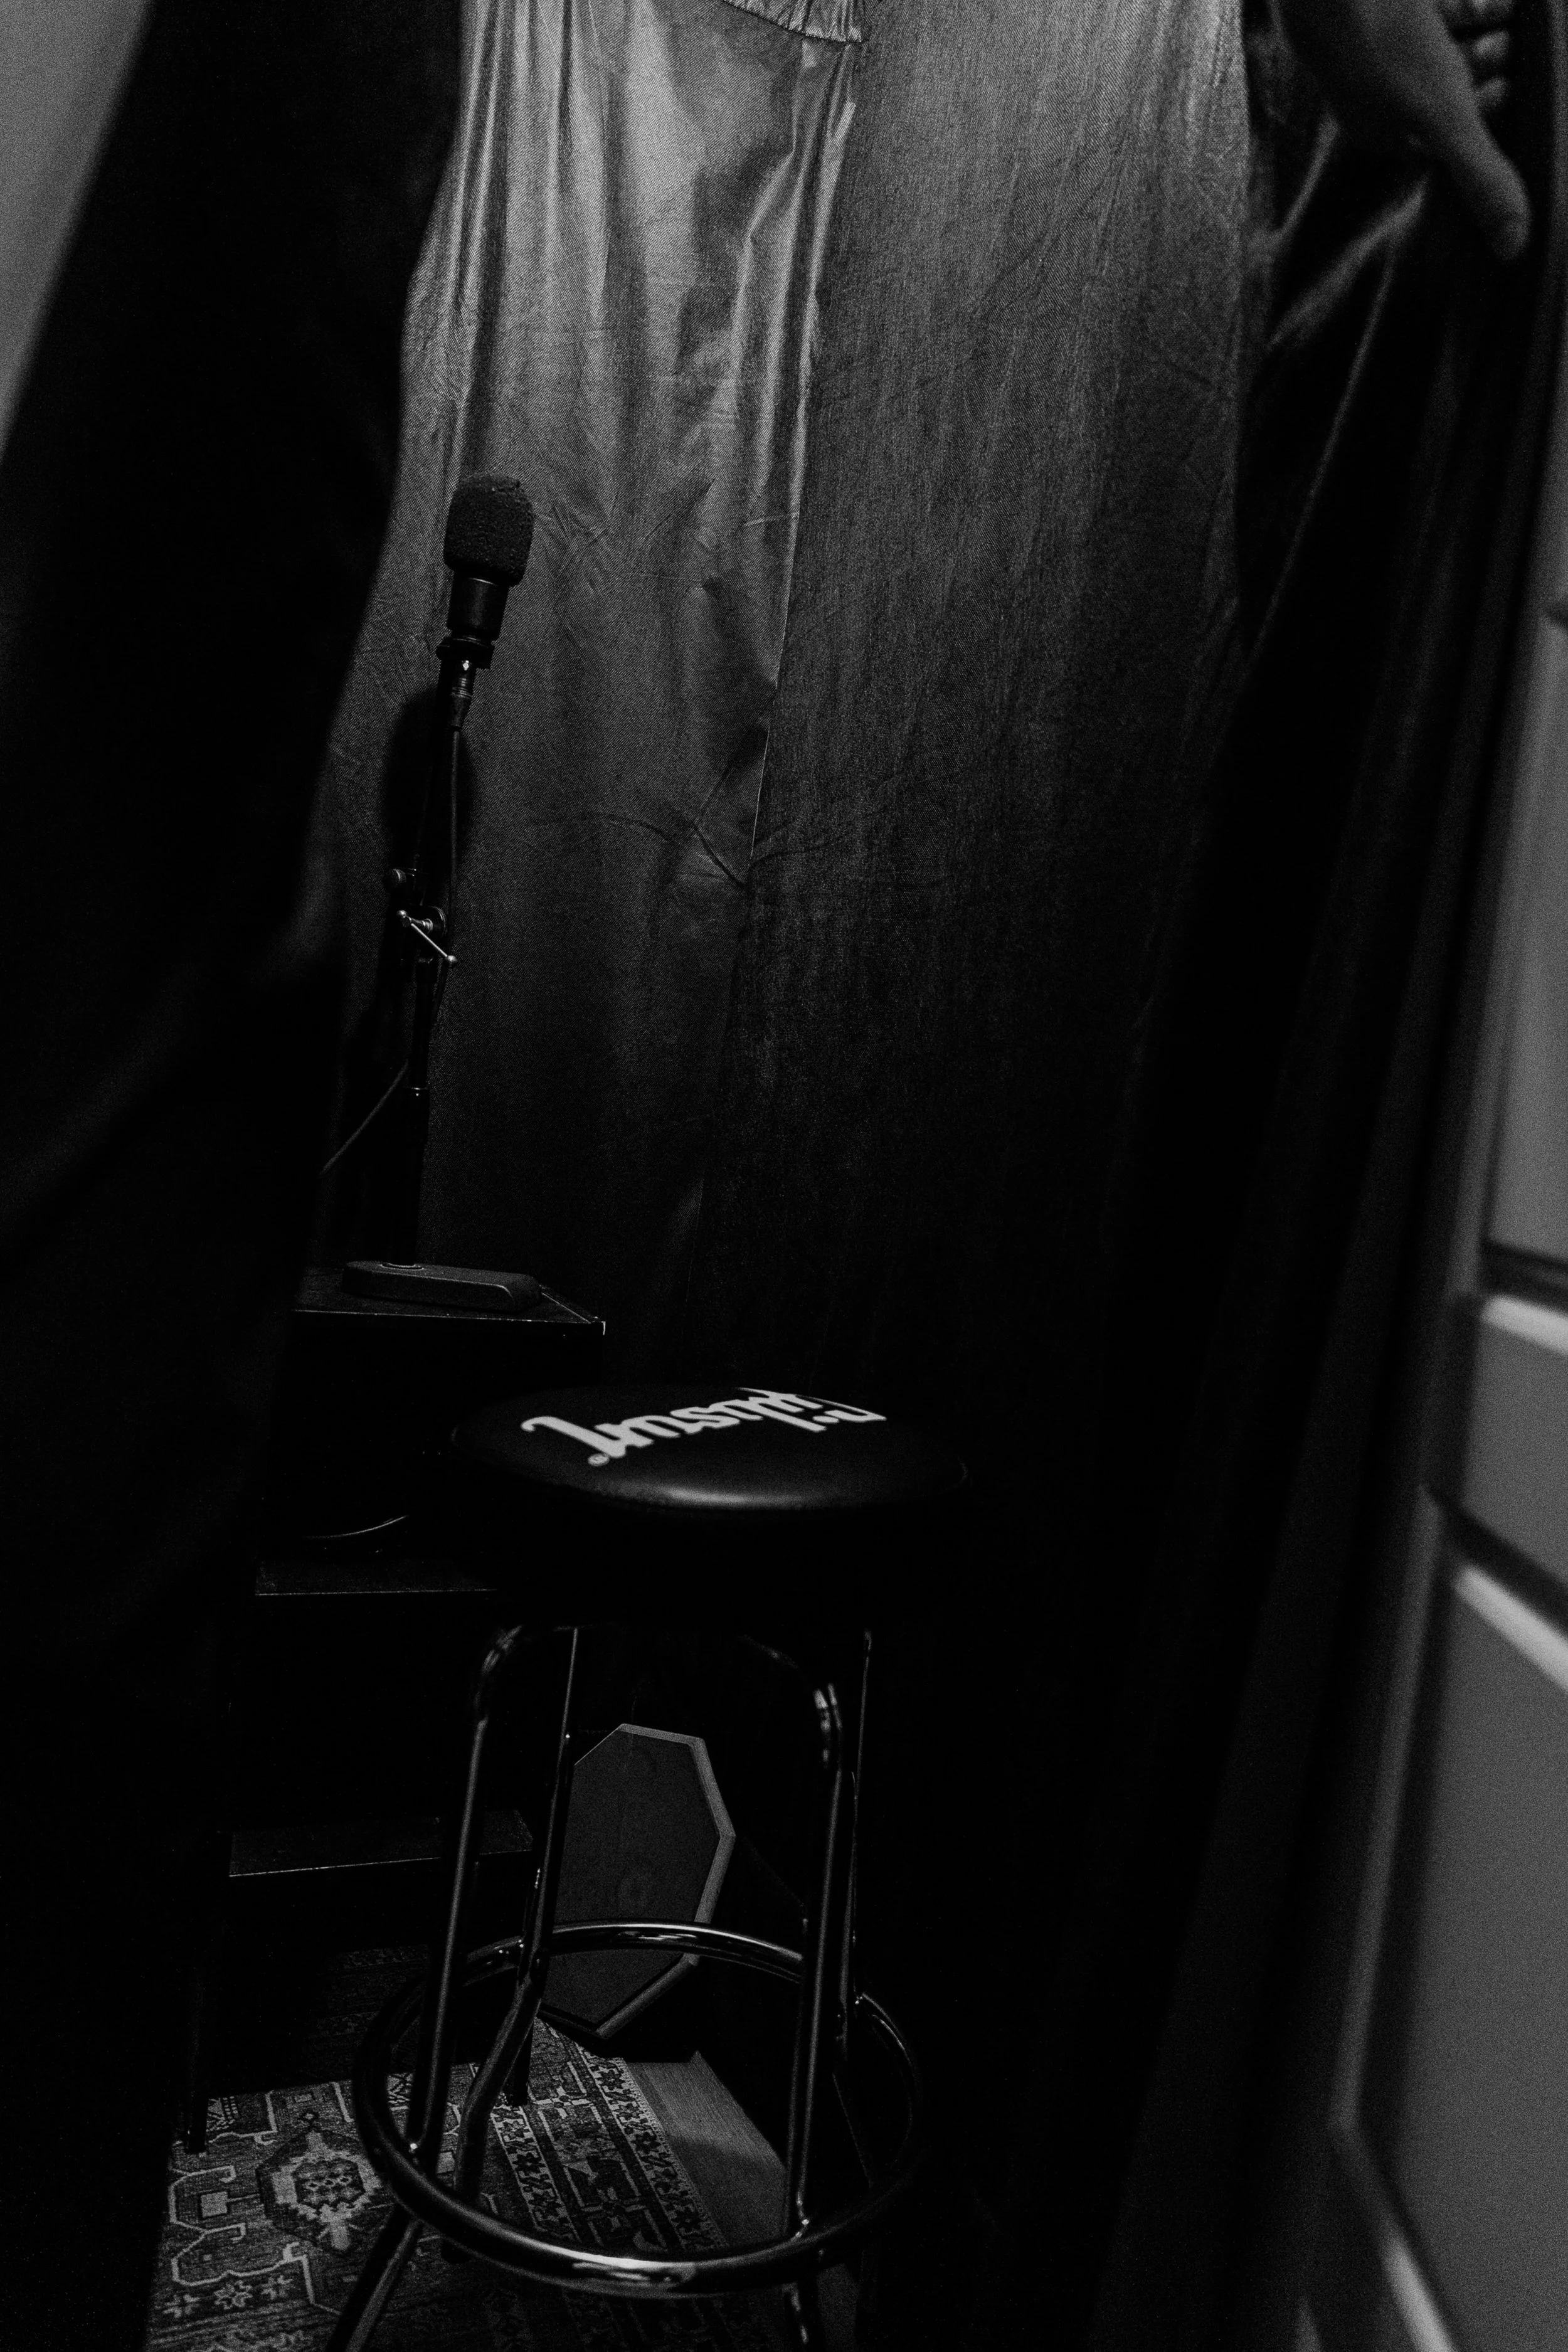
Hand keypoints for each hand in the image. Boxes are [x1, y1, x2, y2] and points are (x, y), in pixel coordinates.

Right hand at [1278, 0, 1530, 259]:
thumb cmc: (1387, 47)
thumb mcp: (1446, 118)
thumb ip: (1480, 178)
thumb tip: (1512, 250)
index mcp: (1381, 130)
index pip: (1442, 136)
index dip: (1480, 116)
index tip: (1508, 88)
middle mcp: (1377, 91)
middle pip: (1445, 87)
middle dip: (1483, 68)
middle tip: (1504, 48)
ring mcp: (1377, 43)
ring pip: (1442, 42)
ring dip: (1480, 27)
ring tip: (1500, 11)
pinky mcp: (1381, 1)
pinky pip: (1430, 6)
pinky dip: (1463, 0)